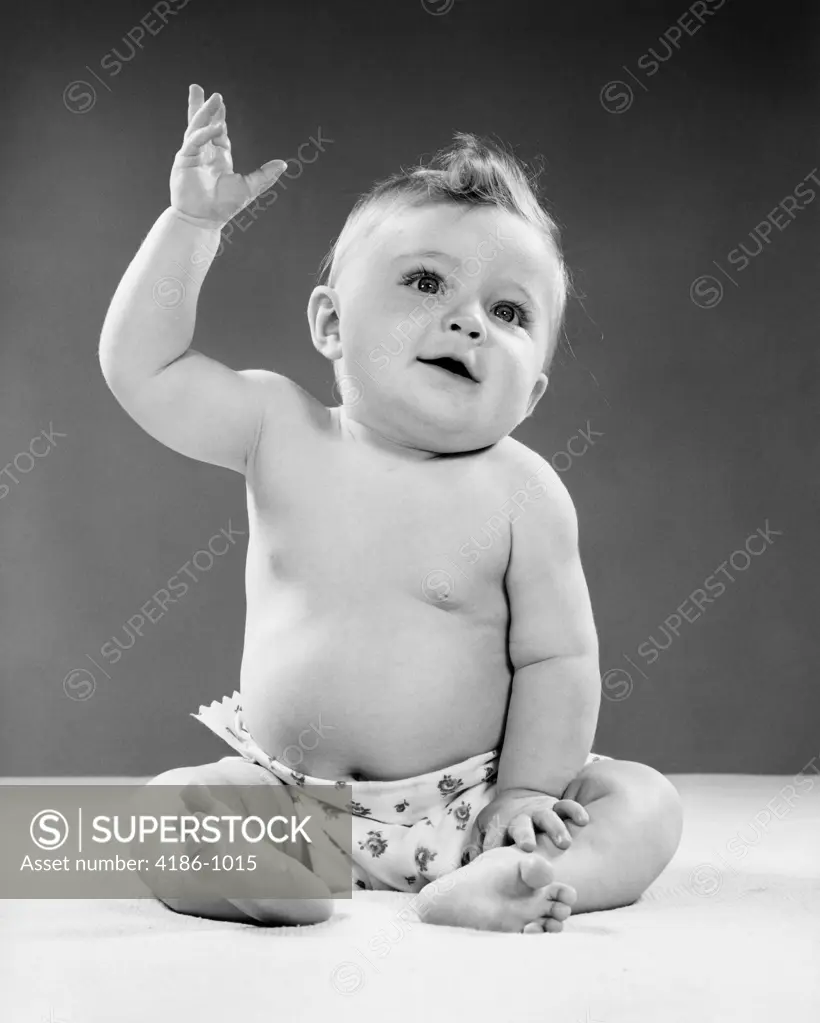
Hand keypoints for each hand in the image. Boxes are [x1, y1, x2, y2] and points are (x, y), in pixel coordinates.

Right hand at [169, 84, 286, 228]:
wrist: (204, 219)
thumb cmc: (224, 207)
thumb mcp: (250, 187)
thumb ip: (265, 175)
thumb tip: (284, 165)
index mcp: (219, 158)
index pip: (218, 132)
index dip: (219, 117)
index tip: (220, 103)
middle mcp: (205, 153)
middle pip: (203, 124)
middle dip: (204, 107)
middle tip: (202, 89)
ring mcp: (193, 155)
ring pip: (196, 127)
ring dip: (202, 111)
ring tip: (208, 96)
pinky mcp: (184, 160)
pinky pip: (194, 141)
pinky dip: (204, 133)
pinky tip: (215, 126)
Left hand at [466, 788, 588, 859]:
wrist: (519, 795)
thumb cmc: (501, 821)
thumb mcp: (485, 828)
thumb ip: (479, 845)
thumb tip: (470, 862)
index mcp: (503, 825)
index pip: (498, 834)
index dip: (496, 842)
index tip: (496, 855)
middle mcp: (522, 818)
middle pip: (522, 825)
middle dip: (525, 835)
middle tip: (529, 847)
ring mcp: (540, 812)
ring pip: (547, 817)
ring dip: (555, 828)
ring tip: (564, 843)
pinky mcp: (556, 807)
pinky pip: (566, 807)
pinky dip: (574, 810)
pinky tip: (583, 820)